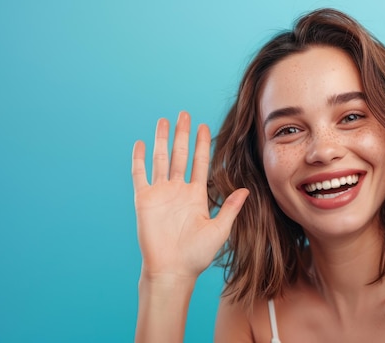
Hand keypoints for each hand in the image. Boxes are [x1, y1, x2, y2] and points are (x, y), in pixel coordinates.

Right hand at [132, 111, 248, 280]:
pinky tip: (140, 143)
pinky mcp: (144, 199)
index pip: (200, 163)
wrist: (172, 270)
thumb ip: (230, 208)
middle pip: (180, 155)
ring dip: (161, 140)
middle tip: (185, 114)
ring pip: (160, 159)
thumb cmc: (196, 255)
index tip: (205, 126)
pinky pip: (140, 175)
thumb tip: (246, 189)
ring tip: (163, 121)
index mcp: (196, 195)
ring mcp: (160, 193)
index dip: (202, 144)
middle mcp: (178, 190)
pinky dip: (139, 159)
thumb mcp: (219, 229)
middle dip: (183, 134)